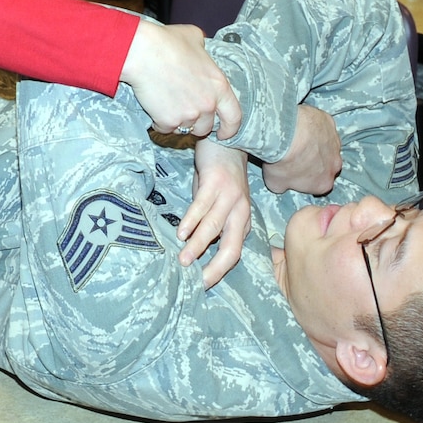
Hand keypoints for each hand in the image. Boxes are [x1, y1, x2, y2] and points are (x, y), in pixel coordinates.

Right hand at [121, 19, 242, 138]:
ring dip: (178, 122)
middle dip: (196, 122)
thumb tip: (200, 50)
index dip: (230, 129)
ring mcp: (189, 115)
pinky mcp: (169, 121)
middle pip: (206, 127)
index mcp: (219, 86)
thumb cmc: (167, 42)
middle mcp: (208, 104)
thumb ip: (203, 51)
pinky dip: (160, 122)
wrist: (142, 52)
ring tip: (167, 105)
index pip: (234, 117)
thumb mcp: (194, 38)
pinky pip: (166, 128)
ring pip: (185, 129)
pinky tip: (155, 107)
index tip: (222, 133)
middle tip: (183, 111)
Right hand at [179, 137, 251, 287]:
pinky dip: (191, 221)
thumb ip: (213, 221)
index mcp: (242, 219)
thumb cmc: (220, 175)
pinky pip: (202, 206)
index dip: (220, 270)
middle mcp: (240, 211)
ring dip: (197, 246)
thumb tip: (193, 244)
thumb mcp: (222, 202)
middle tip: (197, 282)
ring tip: (183, 260)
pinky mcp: (215, 182)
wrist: (227, 138)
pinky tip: (180, 232)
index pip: (234, 251)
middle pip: (231, 247)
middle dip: (214, 268)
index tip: (203, 284)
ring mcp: (229, 196)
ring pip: (213, 228)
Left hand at [262, 105, 340, 194]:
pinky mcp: (330, 123)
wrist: (284, 133)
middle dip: (314, 162)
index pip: (318, 185)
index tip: (294, 173)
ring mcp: (335, 143)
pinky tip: (299, 125)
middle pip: (326, 165)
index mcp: (324, 184)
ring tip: (296, 139)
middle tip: (296, 155)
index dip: (306, 180)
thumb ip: (284, 186)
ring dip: (315, 144)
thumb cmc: (280, 161)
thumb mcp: (275, 184)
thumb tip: (282, 184)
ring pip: (327, 145)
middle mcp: (335, 165)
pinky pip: (323, 126)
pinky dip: (314, 127)